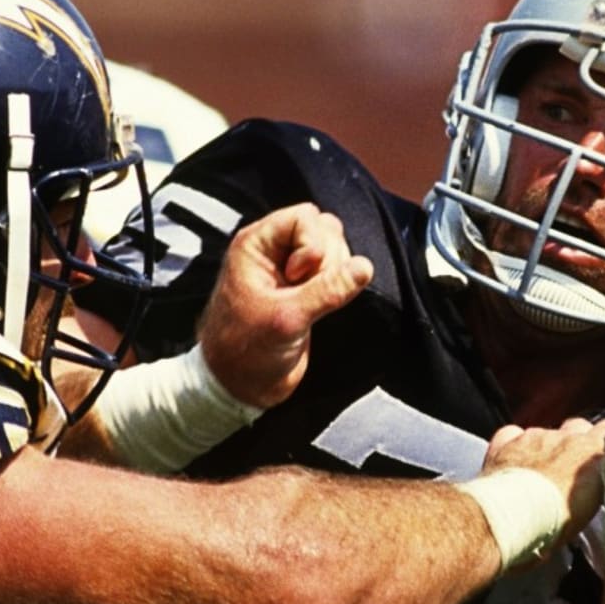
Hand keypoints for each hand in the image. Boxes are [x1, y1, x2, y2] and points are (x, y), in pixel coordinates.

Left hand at [196, 203, 372, 407]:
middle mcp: (273, 251)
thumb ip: (327, 290)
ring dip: (336, 272)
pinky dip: (338, 284)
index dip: (312, 245)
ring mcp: (290, 270)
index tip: (297, 278)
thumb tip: (365, 267)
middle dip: (329, 259)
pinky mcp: (305, 290)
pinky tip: (322, 307)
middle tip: (307, 293)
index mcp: (256, 245)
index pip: (304, 217)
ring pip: (333, 248)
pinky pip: (334, 271)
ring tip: (313, 304)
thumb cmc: (247, 350)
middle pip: (323, 228)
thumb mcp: (286, 318)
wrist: (239, 385)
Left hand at [485, 417, 604, 544]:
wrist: (516, 513)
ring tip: (538, 474)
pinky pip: (512, 434)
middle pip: (576, 428)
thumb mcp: (593, 503)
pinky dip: (513, 445)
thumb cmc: (559, 520)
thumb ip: (597, 482)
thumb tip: (595, 482)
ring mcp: (535, 436)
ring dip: (543, 447)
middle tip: (570, 467)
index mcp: (593, 451)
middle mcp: (566, 436)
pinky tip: (512, 462)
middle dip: (574, 441)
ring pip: (544, 432)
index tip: (604, 451)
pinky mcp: (507, 441)